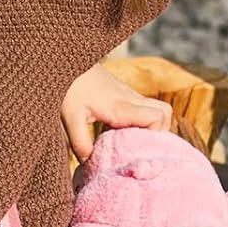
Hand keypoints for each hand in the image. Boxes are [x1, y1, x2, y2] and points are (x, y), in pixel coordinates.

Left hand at [61, 64, 180, 162]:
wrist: (64, 59)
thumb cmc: (67, 87)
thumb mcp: (70, 119)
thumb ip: (81, 144)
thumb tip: (92, 167)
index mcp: (121, 107)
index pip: (157, 118)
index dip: (156, 136)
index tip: (140, 150)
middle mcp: (130, 99)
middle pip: (164, 113)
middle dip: (159, 133)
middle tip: (140, 148)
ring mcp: (128, 94)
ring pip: (156, 108)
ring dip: (151, 127)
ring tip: (131, 143)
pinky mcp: (122, 93)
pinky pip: (144, 107)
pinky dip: (141, 121)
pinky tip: (121, 133)